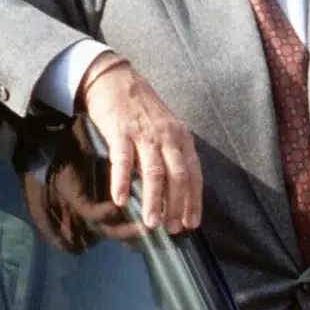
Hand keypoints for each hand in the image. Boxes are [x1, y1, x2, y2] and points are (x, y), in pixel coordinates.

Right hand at [76, 57, 202, 233]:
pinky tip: (120, 200)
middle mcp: (168, 136)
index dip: (194, 201)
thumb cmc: (141, 110)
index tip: (191, 224)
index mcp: (181, 138)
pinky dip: (122, 181)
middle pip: (178, 176)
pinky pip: (122, 160)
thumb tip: (173, 192)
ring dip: (153, 200)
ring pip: (154, 172)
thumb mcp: (165, 129)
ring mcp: (144, 133)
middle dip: (177, 206)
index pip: (194, 174)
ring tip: (151, 223)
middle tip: (171, 229)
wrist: (116, 79)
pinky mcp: (121, 131)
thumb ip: (171, 155)